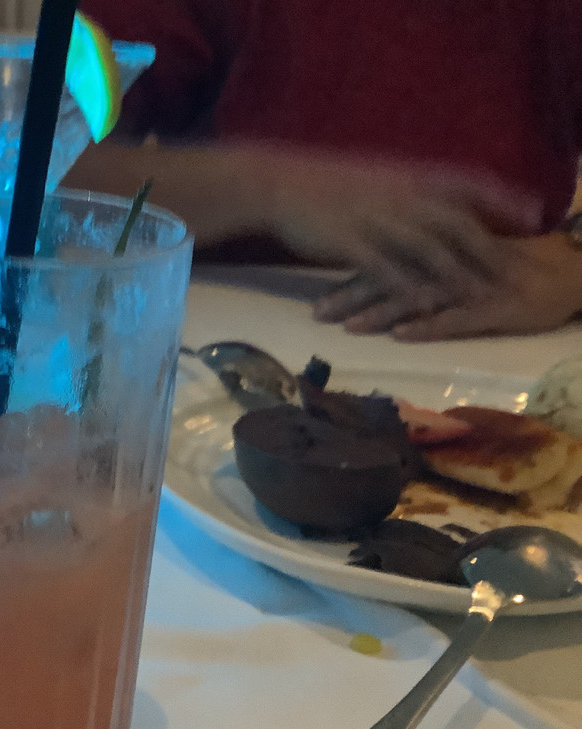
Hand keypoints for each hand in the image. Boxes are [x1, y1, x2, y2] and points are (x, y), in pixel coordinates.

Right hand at [243, 145, 541, 299]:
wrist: (276, 184)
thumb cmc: (322, 184)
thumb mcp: (373, 178)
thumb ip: (405, 189)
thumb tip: (431, 200)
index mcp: (406, 178)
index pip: (467, 186)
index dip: (502, 200)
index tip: (534, 214)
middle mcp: (398, 197)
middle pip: (456, 223)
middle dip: (490, 248)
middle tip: (518, 270)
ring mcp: (375, 220)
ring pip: (427, 250)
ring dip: (457, 274)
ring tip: (482, 297)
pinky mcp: (350, 243)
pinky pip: (386, 270)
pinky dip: (408, 288)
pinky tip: (423, 306)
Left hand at [312, 232, 581, 339]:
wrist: (570, 269)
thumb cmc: (506, 267)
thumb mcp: (456, 260)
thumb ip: (417, 264)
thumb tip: (371, 276)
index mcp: (435, 250)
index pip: (383, 261)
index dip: (347, 277)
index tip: (314, 295)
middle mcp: (447, 264)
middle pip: (390, 279)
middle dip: (350, 298)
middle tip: (317, 315)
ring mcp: (470, 285)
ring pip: (417, 297)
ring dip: (379, 312)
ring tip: (348, 326)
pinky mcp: (494, 307)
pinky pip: (456, 318)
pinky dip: (427, 326)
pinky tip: (401, 335)